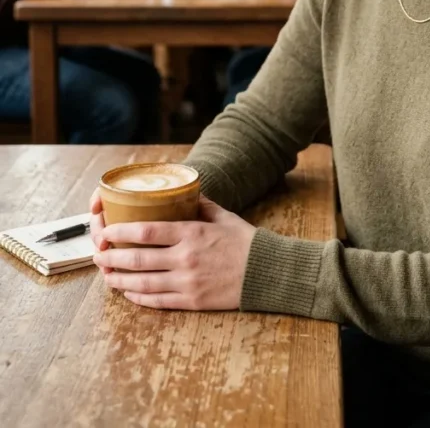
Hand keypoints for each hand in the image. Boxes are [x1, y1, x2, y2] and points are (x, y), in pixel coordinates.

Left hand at [90, 194, 255, 310]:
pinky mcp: (191, 301)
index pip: (148, 231)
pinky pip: (157, 301)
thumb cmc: (245, 241)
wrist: (266, 272)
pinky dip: (138, 297)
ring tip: (106, 275)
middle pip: (139, 259)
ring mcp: (187, 282)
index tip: (107, 230)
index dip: (122, 231)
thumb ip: (200, 205)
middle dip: (113, 257)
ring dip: (119, 279)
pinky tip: (127, 292)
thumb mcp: (223, 216)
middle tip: (98, 254)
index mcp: (192, 233)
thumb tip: (183, 192)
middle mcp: (186, 258)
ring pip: (143, 283)